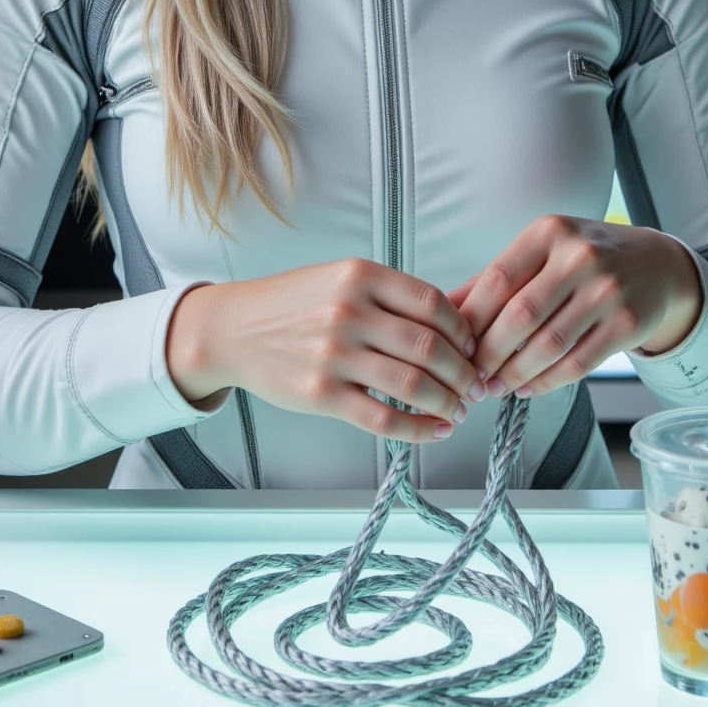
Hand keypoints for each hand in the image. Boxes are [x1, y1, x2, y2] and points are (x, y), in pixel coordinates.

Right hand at [167, 258, 485, 443]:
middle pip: (430, 347)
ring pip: (413, 384)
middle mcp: (349, 311)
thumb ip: (390, 296)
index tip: (472, 347)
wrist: (233, 329)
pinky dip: (418, 430)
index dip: (462, 330)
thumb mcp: (341, 279)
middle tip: (475, 386)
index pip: (432, 303)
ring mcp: (334, 354)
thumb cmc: (294, 303)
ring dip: (447, 402)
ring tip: (458, 410)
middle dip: (463, 372)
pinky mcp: (322, 394)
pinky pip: (383, 418)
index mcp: (360, 275)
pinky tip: (434, 431)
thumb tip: (453, 322)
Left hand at [447, 215, 703, 400]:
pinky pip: (578, 363)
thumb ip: (494, 278)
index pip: (498, 279)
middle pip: (520, 315)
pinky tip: (528, 388)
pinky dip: (547, 382)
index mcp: (548, 233)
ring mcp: (607, 290)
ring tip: (495, 386)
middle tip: (472, 376)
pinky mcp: (628, 323)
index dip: (472, 319)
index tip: (455, 344)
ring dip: (515, 374)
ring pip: (549, 344)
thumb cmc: (584, 257)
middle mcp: (579, 257)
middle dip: (489, 353)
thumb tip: (445, 309)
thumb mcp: (541, 251)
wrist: (655, 265)